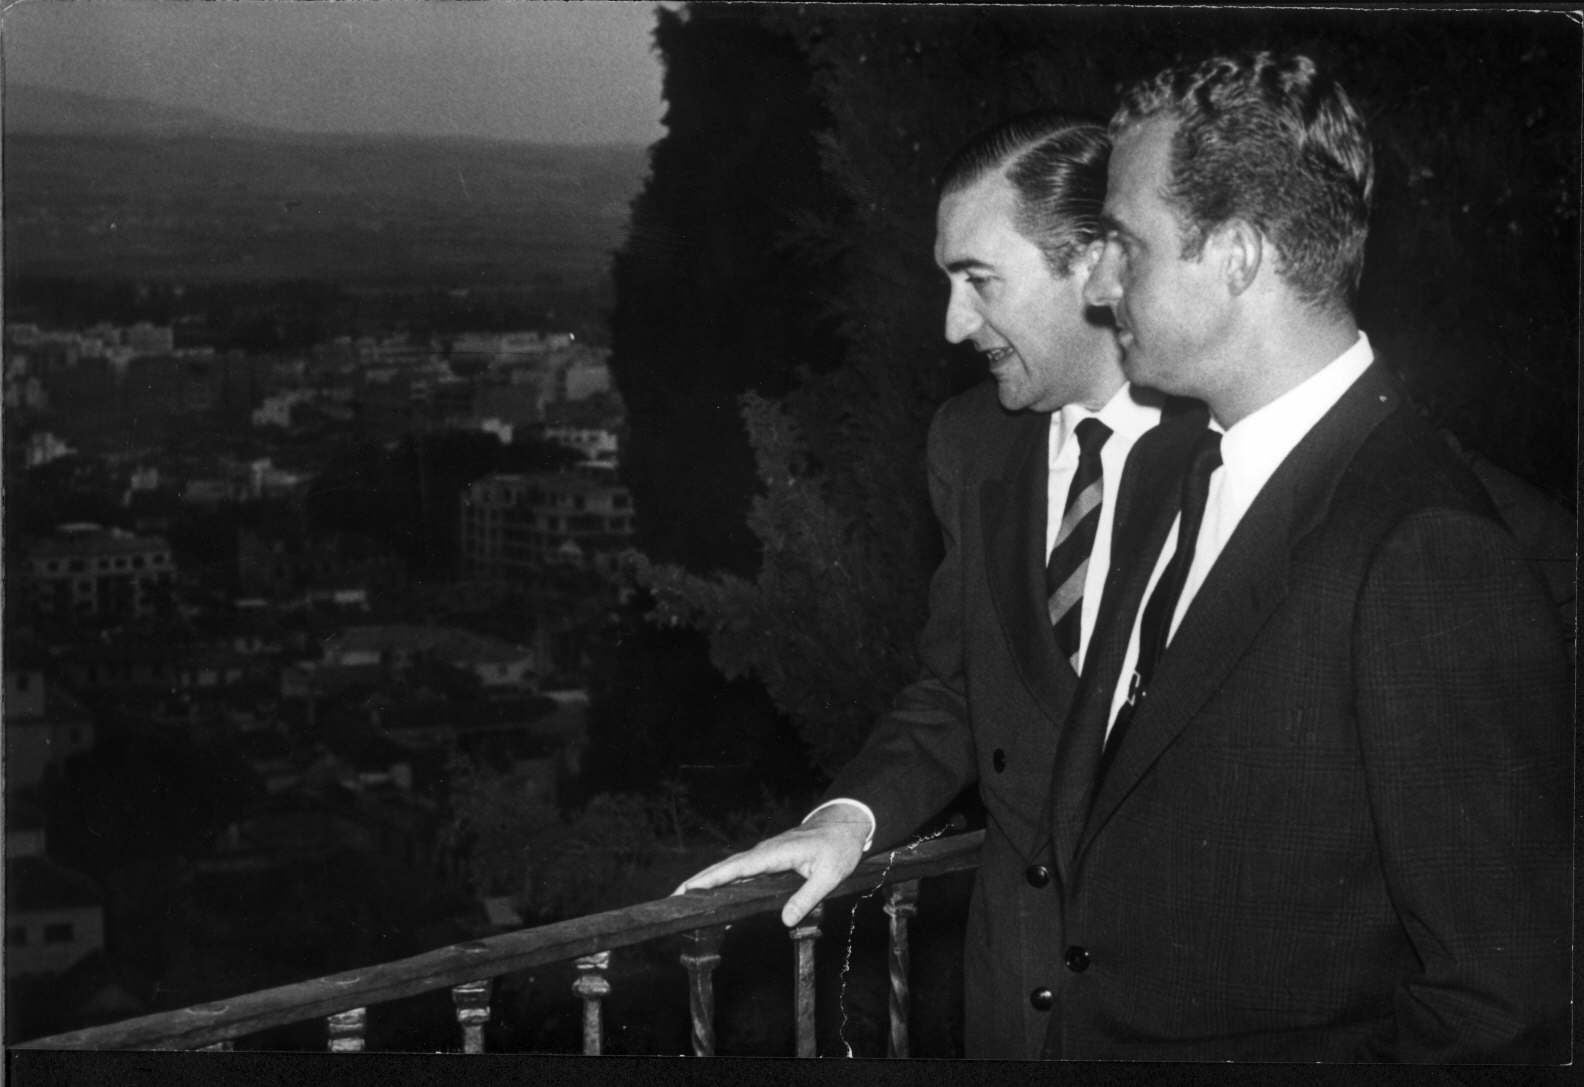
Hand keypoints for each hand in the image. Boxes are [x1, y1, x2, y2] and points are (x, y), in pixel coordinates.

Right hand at [671, 807, 869, 926]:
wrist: (845, 824)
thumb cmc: (839, 846)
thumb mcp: (830, 875)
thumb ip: (807, 898)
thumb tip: (785, 921)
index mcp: (774, 853)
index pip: (736, 868)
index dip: (711, 879)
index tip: (688, 889)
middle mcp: (764, 852)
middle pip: (725, 867)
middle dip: (699, 881)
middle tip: (674, 898)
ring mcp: (765, 854)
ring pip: (731, 869)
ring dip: (709, 881)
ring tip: (686, 899)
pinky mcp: (769, 859)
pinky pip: (742, 871)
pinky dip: (726, 881)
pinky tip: (717, 895)